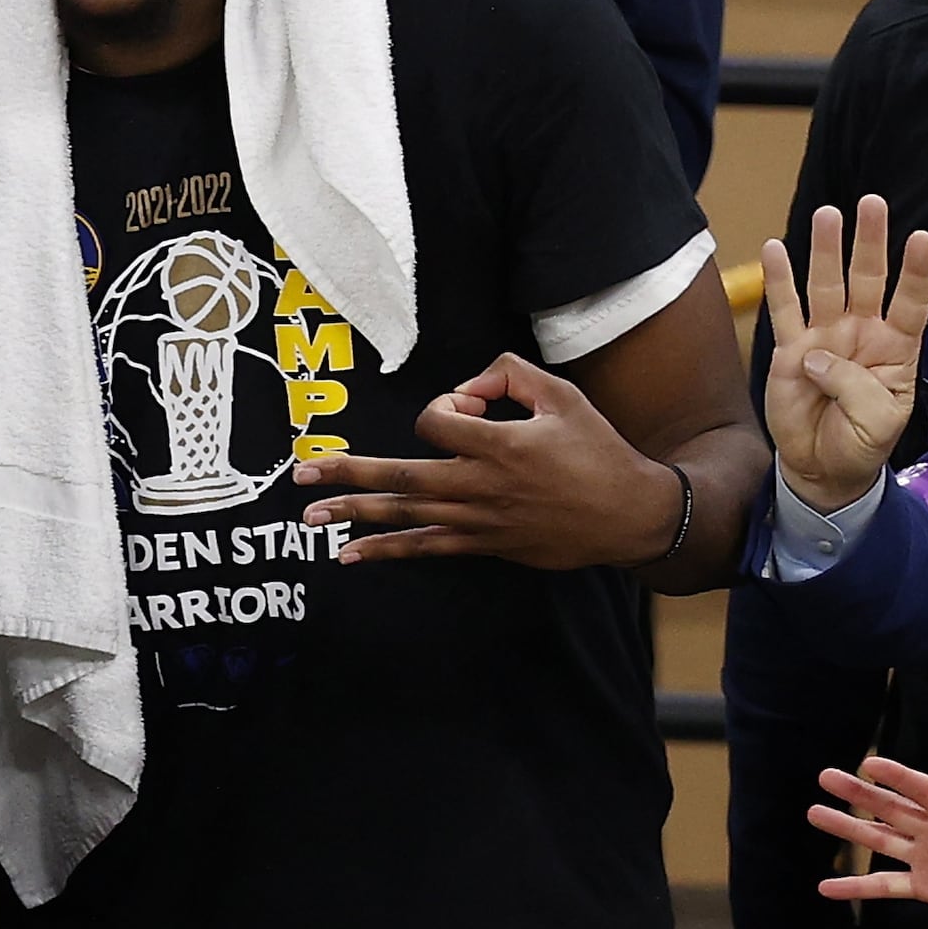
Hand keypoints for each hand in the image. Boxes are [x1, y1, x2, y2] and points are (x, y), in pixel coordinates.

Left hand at [298, 352, 678, 567]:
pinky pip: (424, 548)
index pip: (436, 421)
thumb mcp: (563, 396)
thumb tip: (467, 386)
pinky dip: (385, 550)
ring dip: (353, 513)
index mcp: (500, 444)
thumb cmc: (597, 450)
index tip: (473, 405)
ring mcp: (477, 519)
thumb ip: (511, 374)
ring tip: (308, 514)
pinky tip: (348, 554)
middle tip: (301, 474)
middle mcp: (481, 484)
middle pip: (401, 475)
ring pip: (404, 514)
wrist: (625, 513)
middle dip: (348, 474)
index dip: (443, 405)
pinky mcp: (482, 544)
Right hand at [759, 196, 927, 514]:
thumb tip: (817, 357)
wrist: (823, 468)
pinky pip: (783, 311)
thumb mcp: (879, 421)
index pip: (911, 300)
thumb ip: (857, 387)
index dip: (916, 271)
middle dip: (869, 240)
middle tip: (871, 203)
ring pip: (826, 285)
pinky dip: (778, 280)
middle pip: (867, 278)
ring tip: (827, 214)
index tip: (920, 237)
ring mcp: (825, 338)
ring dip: (825, 249)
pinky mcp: (790, 351)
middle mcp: (862, 332)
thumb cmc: (861, 443)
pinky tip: (774, 248)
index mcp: (897, 347)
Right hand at [810, 754, 927, 925]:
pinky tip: (826, 888)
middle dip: (858, 793)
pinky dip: (855, 887)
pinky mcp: (926, 887)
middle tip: (827, 777)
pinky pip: (884, 886)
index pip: (923, 788)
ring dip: (847, 829)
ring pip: (878, 840)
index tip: (869, 763)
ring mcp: (926, 857)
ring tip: (815, 812)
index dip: (898, 777)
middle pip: (889, 807)